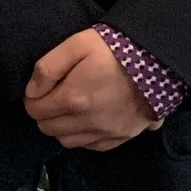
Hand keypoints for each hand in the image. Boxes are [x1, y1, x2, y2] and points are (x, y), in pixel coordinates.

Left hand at [23, 29, 157, 151]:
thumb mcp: (76, 45)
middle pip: (49, 129)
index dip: (31, 100)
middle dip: (44, 114)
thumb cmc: (113, 49)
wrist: (158, 61)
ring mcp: (107, 132)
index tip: (37, 91)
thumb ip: (48, 68)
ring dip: (61, 128)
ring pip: (67, 142)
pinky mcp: (123, 136)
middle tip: (50, 99)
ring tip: (67, 110)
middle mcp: (88, 122)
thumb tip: (32, 91)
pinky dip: (82, 137)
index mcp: (73, 99)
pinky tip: (85, 121)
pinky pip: (91, 146)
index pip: (35, 110)